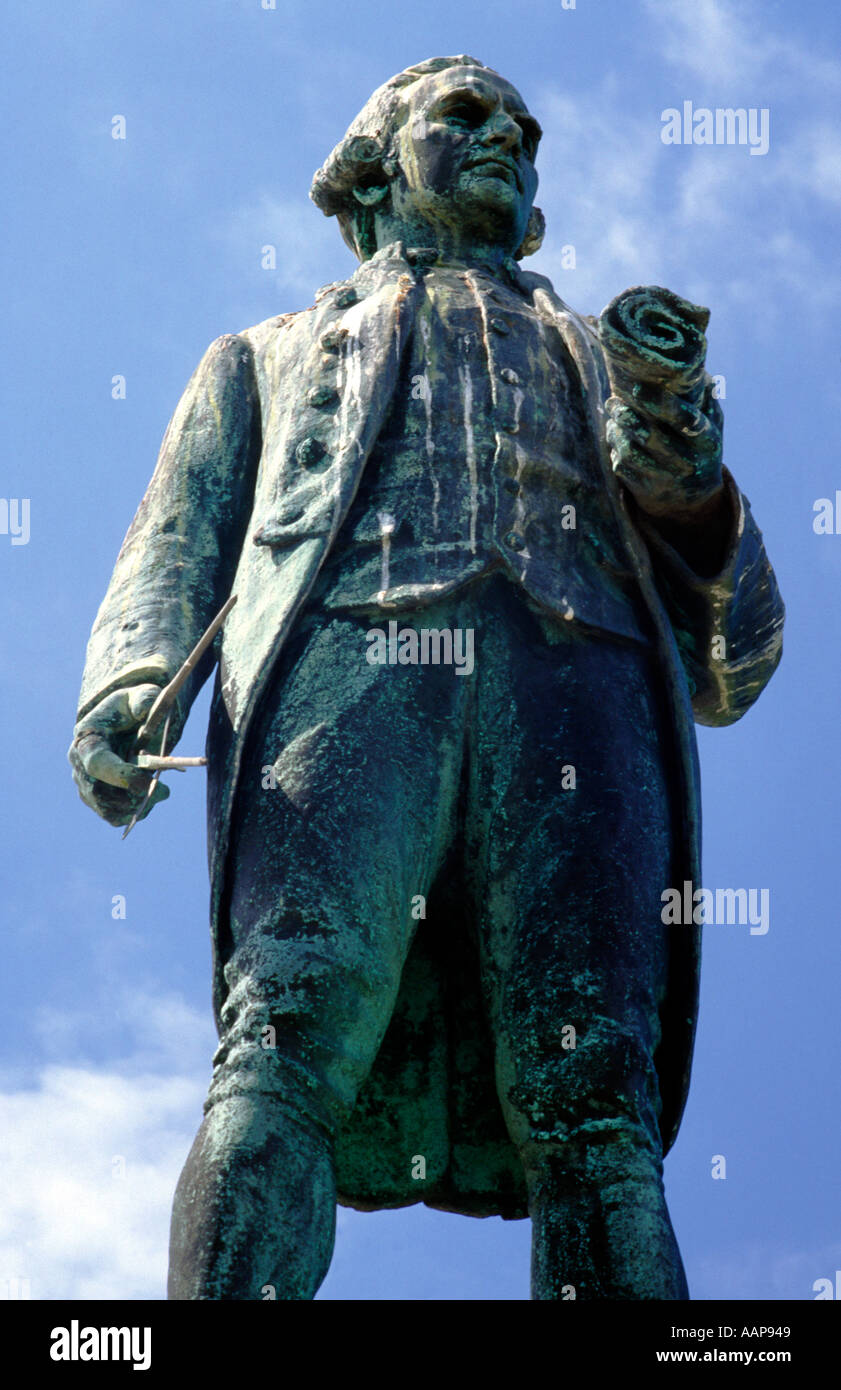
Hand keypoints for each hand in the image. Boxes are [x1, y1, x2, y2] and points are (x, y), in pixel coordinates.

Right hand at [68, 684, 172, 826]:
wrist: (123, 725)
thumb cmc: (131, 710)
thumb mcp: (140, 696)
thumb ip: (144, 699)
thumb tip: (145, 709)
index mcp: (87, 738)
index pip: (97, 763)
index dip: (121, 776)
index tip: (148, 783)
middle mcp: (79, 764)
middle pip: (101, 793)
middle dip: (134, 796)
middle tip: (164, 790)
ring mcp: (85, 783)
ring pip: (108, 809)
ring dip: (138, 806)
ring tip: (161, 791)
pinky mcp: (96, 799)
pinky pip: (113, 816)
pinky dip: (135, 813)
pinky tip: (151, 798)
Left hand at [605, 379, 723, 518]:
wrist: (693, 500)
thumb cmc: (699, 447)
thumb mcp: (712, 424)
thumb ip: (705, 397)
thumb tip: (694, 367)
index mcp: (707, 441)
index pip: (686, 419)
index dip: (661, 403)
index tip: (637, 387)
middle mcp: (688, 462)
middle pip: (651, 436)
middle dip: (627, 415)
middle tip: (613, 401)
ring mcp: (666, 479)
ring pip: (631, 452)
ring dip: (616, 431)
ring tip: (613, 416)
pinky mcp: (646, 491)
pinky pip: (622, 467)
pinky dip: (614, 448)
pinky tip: (615, 436)